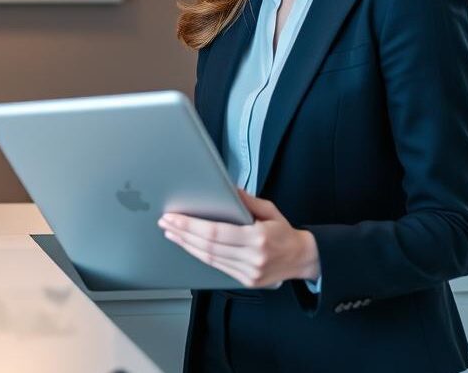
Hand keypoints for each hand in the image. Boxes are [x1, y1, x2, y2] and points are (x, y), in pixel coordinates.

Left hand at [158, 190, 319, 288]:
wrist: (302, 258)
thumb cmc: (284, 233)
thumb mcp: (270, 210)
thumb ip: (247, 200)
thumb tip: (227, 187)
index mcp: (258, 238)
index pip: (216, 232)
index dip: (191, 225)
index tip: (173, 217)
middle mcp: (253, 258)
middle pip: (208, 246)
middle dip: (183, 233)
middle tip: (166, 222)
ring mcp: (249, 272)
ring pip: (209, 259)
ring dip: (186, 245)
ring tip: (171, 232)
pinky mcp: (246, 281)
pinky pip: (217, 267)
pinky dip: (200, 255)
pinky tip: (188, 245)